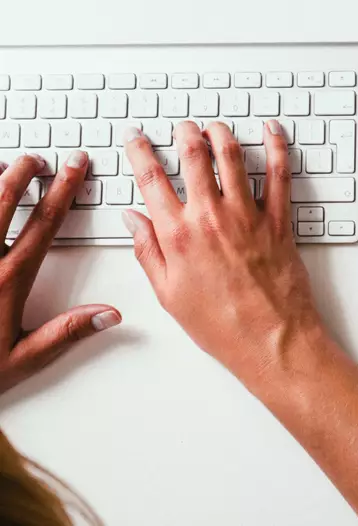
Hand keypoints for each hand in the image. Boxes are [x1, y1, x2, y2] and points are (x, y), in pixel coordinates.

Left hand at [0, 153, 120, 394]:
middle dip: (23, 172)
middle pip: (3, 199)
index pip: (44, 223)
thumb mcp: (22, 358)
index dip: (63, 190)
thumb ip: (67, 332)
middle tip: (36, 158)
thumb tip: (110, 314)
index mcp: (8, 279)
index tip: (74, 168)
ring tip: (2, 165)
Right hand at [121, 121, 323, 381]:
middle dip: (184, 134)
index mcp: (177, 236)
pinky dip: (277, 147)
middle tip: (182, 126)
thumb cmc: (222, 325)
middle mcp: (211, 218)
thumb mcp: (169, 294)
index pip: (151, 179)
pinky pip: (279, 175)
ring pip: (232, 157)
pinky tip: (272, 131)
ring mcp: (248, 216)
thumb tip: (133, 219)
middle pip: (193, 157)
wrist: (272, 340)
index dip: (139, 151)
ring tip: (215, 127)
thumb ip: (148, 252)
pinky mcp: (280, 221)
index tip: (136, 137)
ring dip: (222, 134)